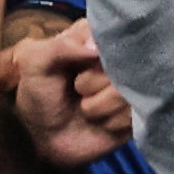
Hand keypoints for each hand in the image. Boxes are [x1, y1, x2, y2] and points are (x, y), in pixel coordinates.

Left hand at [1, 18, 130, 172]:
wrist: (43, 138)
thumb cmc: (39, 94)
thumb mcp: (35, 63)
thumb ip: (60, 47)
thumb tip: (95, 49)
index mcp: (99, 37)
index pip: (115, 34)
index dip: (97, 54)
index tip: (82, 64)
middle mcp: (121, 58)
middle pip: (125, 64)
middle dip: (94, 82)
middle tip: (77, 88)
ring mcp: (132, 85)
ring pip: (127, 92)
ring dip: (98, 106)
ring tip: (85, 108)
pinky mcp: (138, 111)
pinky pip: (133, 114)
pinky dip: (111, 122)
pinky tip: (100, 123)